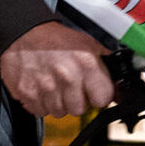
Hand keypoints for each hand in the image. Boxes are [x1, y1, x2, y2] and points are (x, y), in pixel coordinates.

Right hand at [0, 22, 115, 118]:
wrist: (24, 32)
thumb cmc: (56, 40)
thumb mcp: (88, 46)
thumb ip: (106, 69)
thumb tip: (121, 92)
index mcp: (85, 64)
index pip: (103, 99)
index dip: (99, 96)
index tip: (94, 92)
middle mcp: (66, 76)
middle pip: (79, 109)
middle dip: (76, 101)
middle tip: (70, 87)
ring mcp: (46, 86)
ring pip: (59, 112)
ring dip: (58, 102)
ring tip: (55, 85)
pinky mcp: (27, 93)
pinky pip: (40, 111)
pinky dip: (41, 103)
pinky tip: (42, 88)